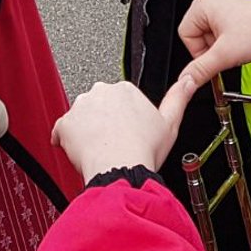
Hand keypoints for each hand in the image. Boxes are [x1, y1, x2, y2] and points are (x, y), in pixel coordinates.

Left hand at [52, 77, 195, 181]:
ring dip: (86, 130)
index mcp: (125, 89)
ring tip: (99, 150)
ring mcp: (81, 107)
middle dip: (104, 121)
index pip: (120, 100)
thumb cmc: (142, 150)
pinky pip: (62, 131)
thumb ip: (179, 98)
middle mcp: (101, 92)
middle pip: (100, 106)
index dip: (124, 118)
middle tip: (113, 142)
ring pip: (81, 117)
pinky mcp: (65, 123)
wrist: (119, 169)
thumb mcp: (170, 123)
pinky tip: (79, 152)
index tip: (126, 131)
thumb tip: (189, 81)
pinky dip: (67, 140)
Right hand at [178, 0, 250, 88]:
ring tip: (240, 41)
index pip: (186, 35)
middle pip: (200, 30)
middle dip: (213, 45)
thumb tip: (185, 81)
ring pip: (214, 24)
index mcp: (201, 4)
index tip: (214, 58)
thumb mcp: (224, 55)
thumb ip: (200, 70)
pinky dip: (233, 26)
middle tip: (230, 50)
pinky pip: (227, 15)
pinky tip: (243, 31)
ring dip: (224, 37)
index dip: (199, 52)